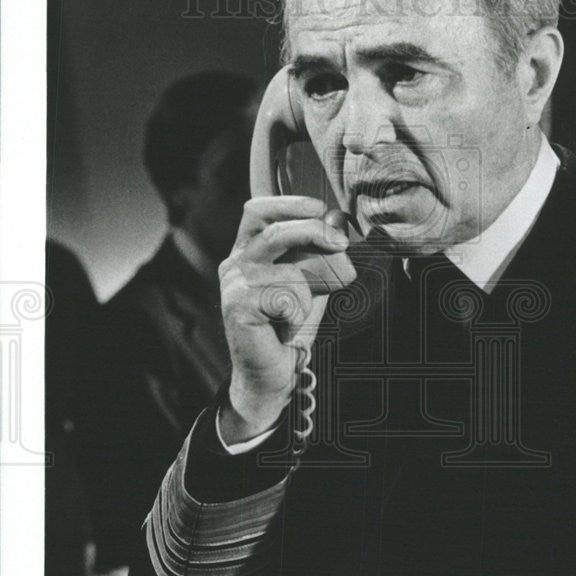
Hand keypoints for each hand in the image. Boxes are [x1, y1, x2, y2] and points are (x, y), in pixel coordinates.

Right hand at [218, 196, 355, 441]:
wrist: (274, 372)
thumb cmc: (291, 327)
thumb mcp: (310, 282)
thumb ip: (319, 254)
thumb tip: (337, 221)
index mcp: (248, 251)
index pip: (258, 210)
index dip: (290, 204)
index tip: (321, 209)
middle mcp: (235, 262)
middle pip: (274, 230)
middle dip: (314, 231)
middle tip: (341, 244)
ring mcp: (233, 284)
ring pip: (288, 269)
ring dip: (308, 291)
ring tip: (297, 313)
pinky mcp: (237, 306)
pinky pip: (286, 297)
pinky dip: (298, 313)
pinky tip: (284, 328)